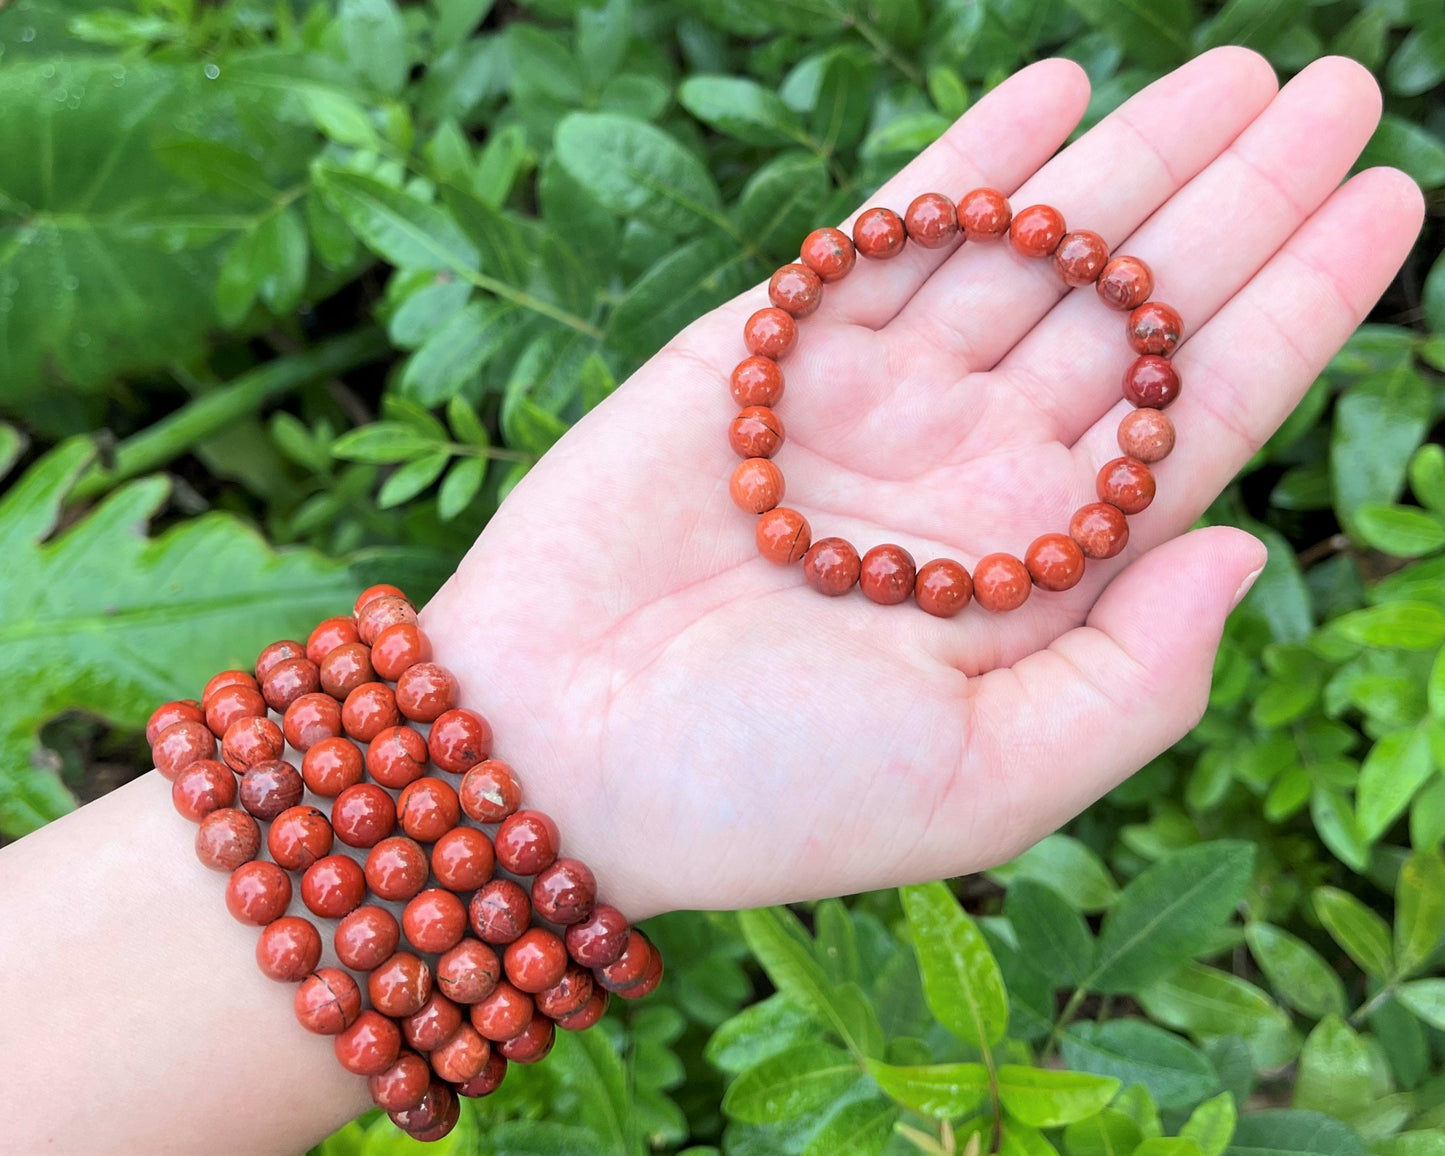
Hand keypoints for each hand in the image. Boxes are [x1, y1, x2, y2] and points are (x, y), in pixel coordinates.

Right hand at [424, 48, 1421, 917]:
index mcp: (1039, 573)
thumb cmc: (760, 792)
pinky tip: (1056, 92)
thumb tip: (1244, 546)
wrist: (552, 750)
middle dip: (1241, 202)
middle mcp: (972, 473)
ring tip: (1238, 72)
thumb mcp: (983, 783)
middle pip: (1134, 314)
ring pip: (1031, 255)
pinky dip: (972, 164)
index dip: (1299, 306)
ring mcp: (873, 403)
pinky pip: (892, 236)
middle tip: (1336, 91)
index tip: (1385, 197)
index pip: (1198, 416)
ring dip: (1133, 159)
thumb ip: (1133, 680)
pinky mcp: (770, 351)